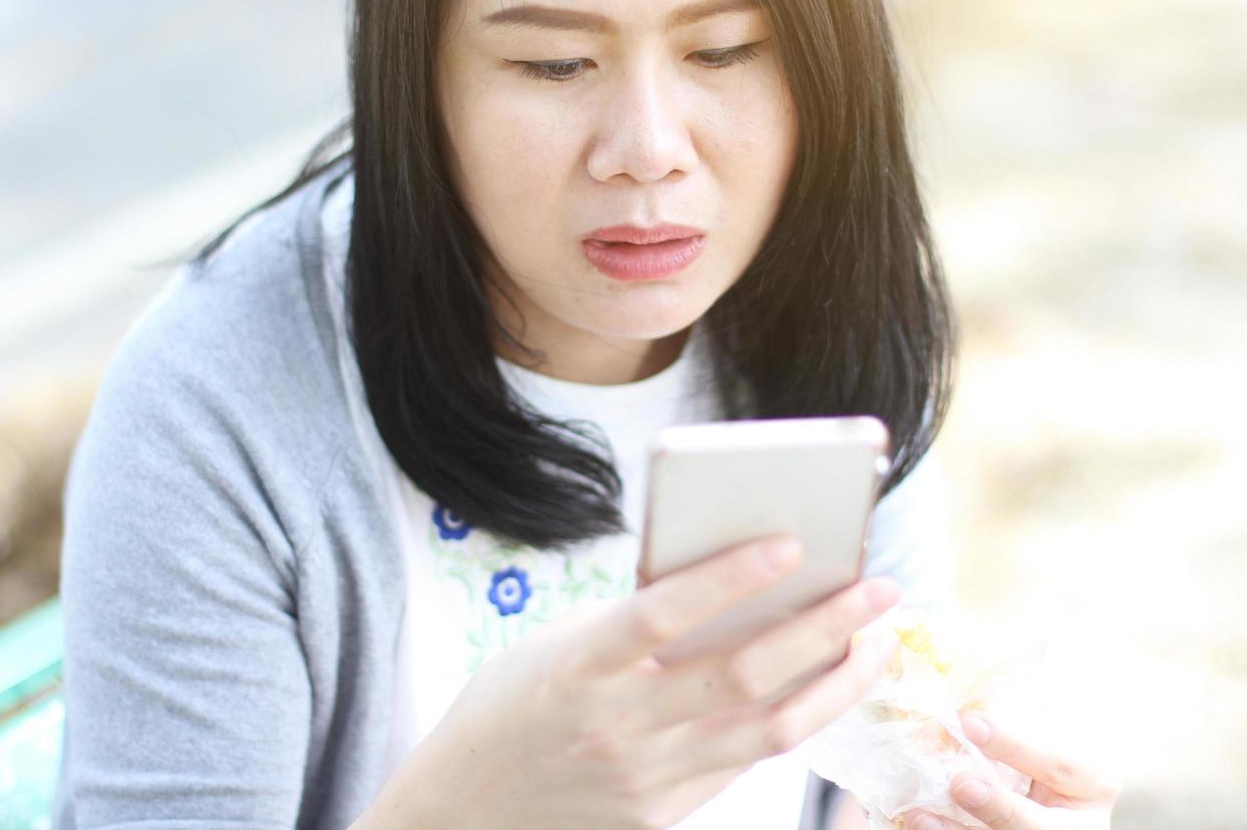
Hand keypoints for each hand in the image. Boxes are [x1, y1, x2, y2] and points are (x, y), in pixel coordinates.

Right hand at [370, 535, 901, 829]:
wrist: (467, 809)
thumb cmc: (509, 708)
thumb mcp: (551, 647)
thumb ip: (629, 623)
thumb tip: (728, 586)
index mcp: (575, 668)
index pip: (661, 614)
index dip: (728, 577)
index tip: (792, 543)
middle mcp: (615, 727)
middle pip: (741, 675)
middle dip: (824, 628)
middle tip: (878, 588)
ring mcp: (645, 780)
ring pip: (766, 732)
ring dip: (834, 683)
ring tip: (878, 642)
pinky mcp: (664, 814)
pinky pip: (743, 762)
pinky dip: (790, 719)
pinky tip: (824, 686)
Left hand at [906, 712, 1119, 829]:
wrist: (1049, 785)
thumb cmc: (1045, 747)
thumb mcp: (1050, 733)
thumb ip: (1020, 722)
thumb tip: (959, 696)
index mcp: (1092, 783)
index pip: (1063, 766)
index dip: (1015, 746)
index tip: (969, 722)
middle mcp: (1075, 824)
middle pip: (1042, 825)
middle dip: (1001, 808)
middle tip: (961, 784)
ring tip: (921, 814)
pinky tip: (919, 820)